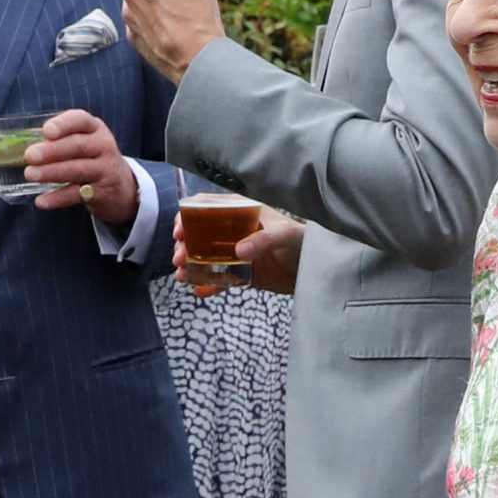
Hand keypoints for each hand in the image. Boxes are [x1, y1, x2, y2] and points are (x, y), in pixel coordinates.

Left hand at [23, 109, 138, 223]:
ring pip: (78, 169)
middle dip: (52, 150)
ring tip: (30, 174)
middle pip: (78, 146)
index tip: (47, 131)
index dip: (63, 124)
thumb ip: (59, 140)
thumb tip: (21, 144)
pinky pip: (77, 194)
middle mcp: (103, 145)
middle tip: (30, 155)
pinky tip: (41, 200)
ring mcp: (105, 169)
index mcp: (94, 128)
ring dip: (52, 172)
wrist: (121, 187)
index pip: (80, 120)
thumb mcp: (84, 142)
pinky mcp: (102, 192)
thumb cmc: (91, 158)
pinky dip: (58, 198)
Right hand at [173, 206, 301, 293]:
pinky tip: (199, 291)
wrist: (317, 271)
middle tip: (179, 258)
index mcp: (242, 212)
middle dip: (185, 245)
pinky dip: (208, 285)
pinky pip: (220, 279)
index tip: (179, 231)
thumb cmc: (304, 242)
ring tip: (183, 276)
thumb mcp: (285, 234)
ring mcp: (236, 253)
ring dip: (191, 265)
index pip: (207, 207)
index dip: (188, 216)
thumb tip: (238, 251)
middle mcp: (234, 231)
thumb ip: (263, 239)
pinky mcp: (241, 274)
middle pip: (200, 234)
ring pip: (205, 257)